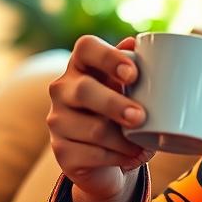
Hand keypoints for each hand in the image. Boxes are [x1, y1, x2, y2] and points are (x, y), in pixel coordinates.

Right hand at [47, 35, 154, 201]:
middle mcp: (63, 89)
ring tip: (143, 146)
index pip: (86, 48)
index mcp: (83, 65)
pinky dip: (118, 157)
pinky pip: (92, 154)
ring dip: (124, 140)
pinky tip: (130, 158)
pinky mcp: (61, 151)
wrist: (108, 158)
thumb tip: (136, 43)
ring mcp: (57, 120)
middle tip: (140, 117)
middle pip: (85, 90)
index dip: (108, 57)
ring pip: (93, 129)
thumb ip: (135, 68)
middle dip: (115, 104)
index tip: (133, 74)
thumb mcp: (132, 91)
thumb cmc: (121, 114)